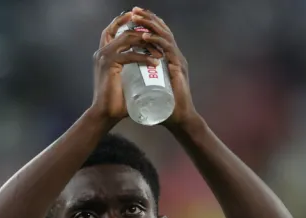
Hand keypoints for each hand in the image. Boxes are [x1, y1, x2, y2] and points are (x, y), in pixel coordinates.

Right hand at [89, 11, 160, 122]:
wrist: (105, 114)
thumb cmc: (116, 101)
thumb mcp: (124, 79)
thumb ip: (132, 71)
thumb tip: (149, 71)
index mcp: (103, 53)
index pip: (111, 30)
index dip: (124, 21)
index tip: (142, 22)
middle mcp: (102, 51)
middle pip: (122, 30)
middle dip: (141, 30)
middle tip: (158, 37)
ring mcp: (104, 56)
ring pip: (127, 39)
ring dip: (146, 43)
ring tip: (160, 53)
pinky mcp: (109, 64)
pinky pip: (130, 55)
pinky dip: (144, 57)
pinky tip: (155, 62)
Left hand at [129, 7, 198, 129]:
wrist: (177, 119)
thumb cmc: (164, 106)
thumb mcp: (150, 87)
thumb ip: (142, 80)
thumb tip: (125, 77)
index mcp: (169, 58)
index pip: (159, 34)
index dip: (148, 23)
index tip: (133, 15)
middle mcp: (175, 56)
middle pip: (162, 30)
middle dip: (148, 18)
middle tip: (134, 10)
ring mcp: (178, 60)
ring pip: (165, 35)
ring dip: (150, 25)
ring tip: (137, 18)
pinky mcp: (179, 68)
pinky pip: (168, 50)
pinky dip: (156, 42)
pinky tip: (145, 38)